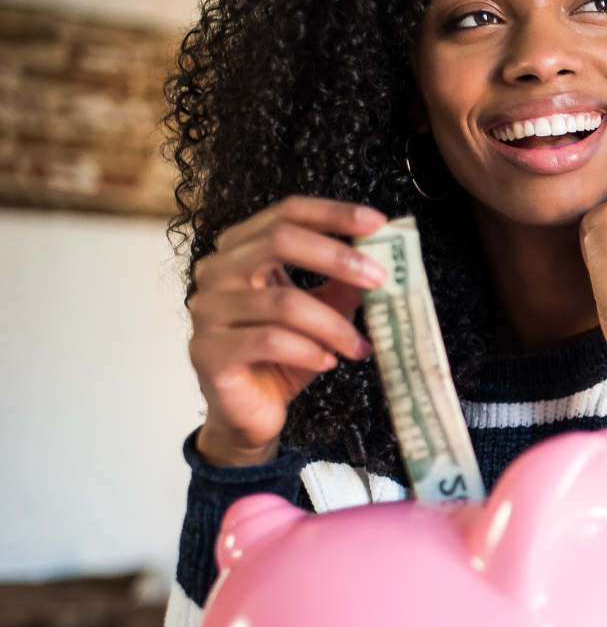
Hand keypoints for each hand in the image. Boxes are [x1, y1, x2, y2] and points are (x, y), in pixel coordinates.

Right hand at [188, 197, 386, 466]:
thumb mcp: (321, 314)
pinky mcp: (207, 351)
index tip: (377, 222)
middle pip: (279, 241)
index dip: (333, 213)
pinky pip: (269, 341)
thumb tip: (379, 259)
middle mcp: (216, 271)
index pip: (286, 213)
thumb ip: (342, 285)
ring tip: (359, 346)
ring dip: (333, 325)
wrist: (249, 413)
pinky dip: (309, 350)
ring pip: (283, 302)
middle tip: (379, 278)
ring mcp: (207, 310)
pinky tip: (328, 361)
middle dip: (337, 257)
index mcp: (240, 249)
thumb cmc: (281, 358)